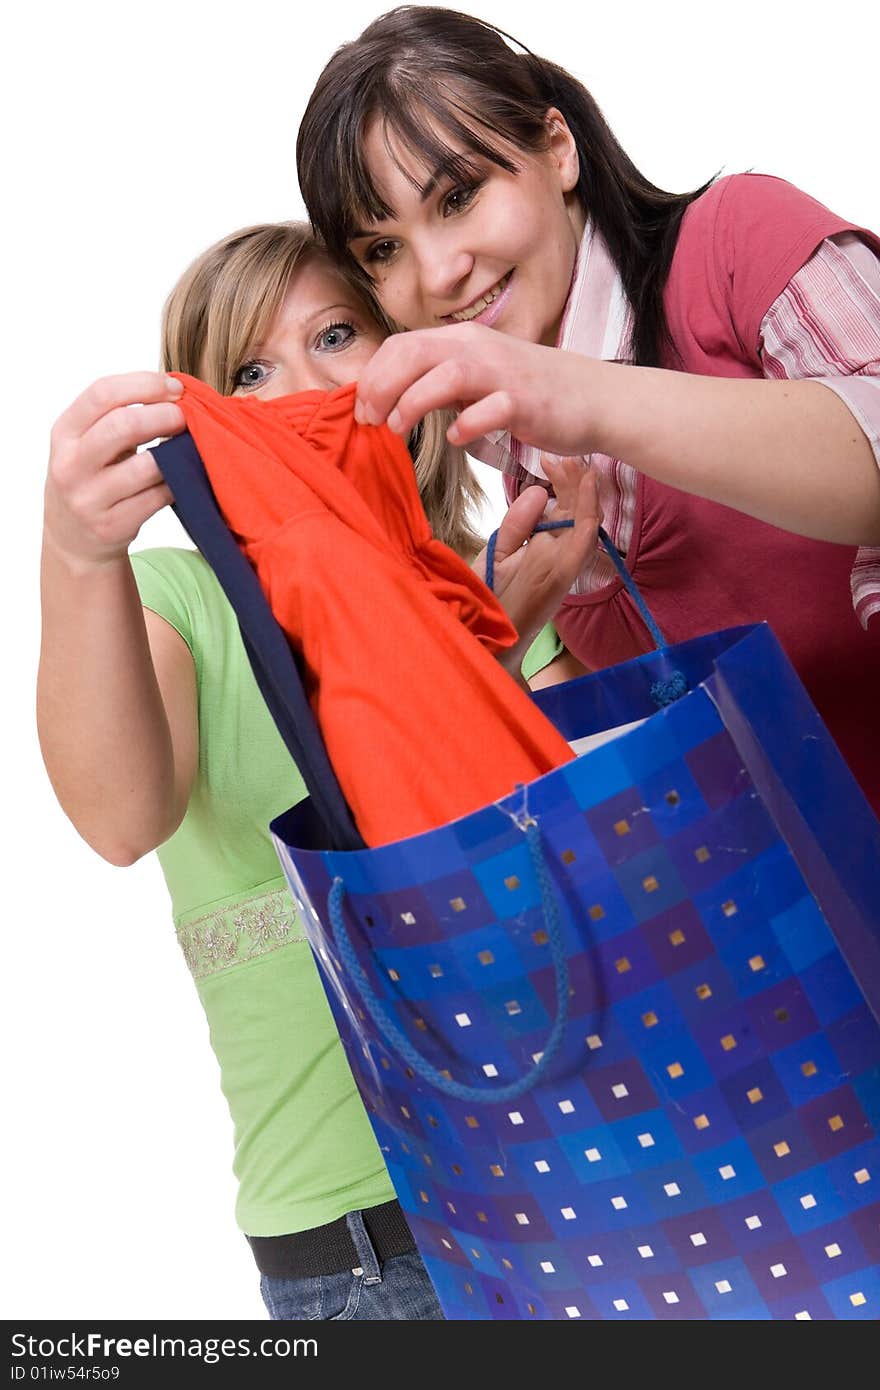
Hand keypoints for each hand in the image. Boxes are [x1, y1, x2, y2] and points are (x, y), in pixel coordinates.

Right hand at [45, 372, 185, 569]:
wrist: (73, 539)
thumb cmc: (91, 477)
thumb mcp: (85, 442)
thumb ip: (115, 415)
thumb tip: (173, 390)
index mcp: (63, 433)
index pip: (102, 394)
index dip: (145, 384)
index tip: (175, 387)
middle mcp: (70, 465)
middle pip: (124, 425)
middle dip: (164, 415)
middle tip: (186, 417)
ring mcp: (89, 499)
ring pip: (148, 466)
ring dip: (177, 452)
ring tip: (188, 446)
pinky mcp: (112, 526)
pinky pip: (159, 497)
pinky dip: (178, 482)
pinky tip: (182, 476)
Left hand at [354, 322, 599, 453]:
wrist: (593, 398)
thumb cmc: (530, 393)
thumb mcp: (479, 377)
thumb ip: (440, 381)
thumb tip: (392, 398)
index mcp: (462, 341)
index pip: (401, 345)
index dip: (372, 376)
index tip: (361, 409)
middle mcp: (479, 349)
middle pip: (414, 354)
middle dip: (381, 387)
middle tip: (370, 420)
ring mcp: (503, 374)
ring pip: (445, 374)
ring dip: (413, 401)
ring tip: (398, 428)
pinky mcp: (526, 402)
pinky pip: (489, 409)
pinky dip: (466, 424)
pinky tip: (457, 438)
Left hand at [472, 456, 599, 674]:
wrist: (482, 640)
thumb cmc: (487, 600)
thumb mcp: (499, 552)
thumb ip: (517, 525)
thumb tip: (537, 492)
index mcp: (542, 549)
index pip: (562, 510)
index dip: (561, 483)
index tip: (552, 458)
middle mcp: (556, 554)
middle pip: (574, 511)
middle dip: (574, 481)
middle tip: (567, 453)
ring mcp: (561, 564)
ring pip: (585, 520)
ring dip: (586, 490)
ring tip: (582, 462)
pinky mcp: (562, 574)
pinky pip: (583, 538)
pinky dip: (589, 511)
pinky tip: (588, 485)